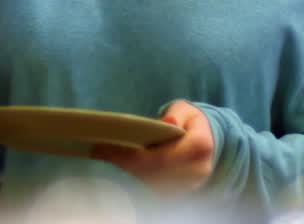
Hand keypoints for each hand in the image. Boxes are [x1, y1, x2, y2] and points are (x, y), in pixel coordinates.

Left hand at [90, 101, 214, 195]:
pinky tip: (116, 166)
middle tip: (97, 151)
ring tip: (102, 157)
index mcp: (199, 147)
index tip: (106, 146)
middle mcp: (197, 170)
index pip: (161, 157)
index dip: (132, 155)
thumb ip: (176, 115)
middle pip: (153, 173)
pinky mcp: (180, 192)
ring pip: (152, 184)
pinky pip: (154, 189)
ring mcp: (190, 185)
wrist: (207, 140)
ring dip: (126, 173)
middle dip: (123, 164)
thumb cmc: (189, 122)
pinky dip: (134, 179)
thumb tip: (167, 123)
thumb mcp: (185, 110)